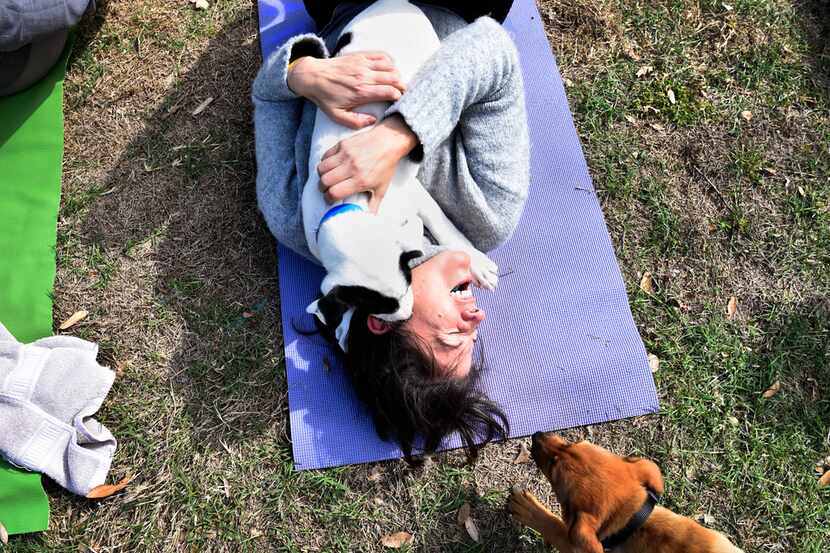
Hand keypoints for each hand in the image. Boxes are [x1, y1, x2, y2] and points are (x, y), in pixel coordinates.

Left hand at [287, 53, 405, 128]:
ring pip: (390, 66)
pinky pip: (381, 56)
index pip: (389, 92)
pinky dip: (388, 62)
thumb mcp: (337, 116)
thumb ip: (356, 122)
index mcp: (361, 92)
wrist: (312, 76)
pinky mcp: (360, 56)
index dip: (398, 96)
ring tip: (395, 82)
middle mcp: (364, 77)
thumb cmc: (325, 97)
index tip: (398, 100)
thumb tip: (373, 120)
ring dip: (396, 74)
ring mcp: (363, 64)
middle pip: (394, 78)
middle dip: (401, 85)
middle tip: (401, 92)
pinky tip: (388, 69)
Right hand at [317, 115, 417, 211]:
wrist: (389, 142)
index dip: (329, 199)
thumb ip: (374, 205)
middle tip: (326, 190)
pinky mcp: (343, 144)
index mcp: (361, 180)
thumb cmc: (385, 166)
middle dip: (323, 189)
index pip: (334, 193)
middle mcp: (352, 167)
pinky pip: (325, 155)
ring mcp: (346, 155)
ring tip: (327, 179)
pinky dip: (324, 162)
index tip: (330, 200)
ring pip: (322, 168)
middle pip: (325, 181)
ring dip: (322, 176)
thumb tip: (368, 218)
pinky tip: (330, 166)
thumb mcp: (382, 188)